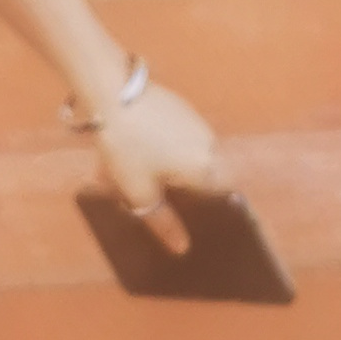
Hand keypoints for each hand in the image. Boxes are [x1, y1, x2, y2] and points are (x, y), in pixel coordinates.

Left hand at [91, 80, 225, 255]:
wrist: (113, 91)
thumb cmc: (128, 147)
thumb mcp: (139, 192)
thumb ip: (163, 222)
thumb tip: (182, 248)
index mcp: (206, 168)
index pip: (227, 195)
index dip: (215, 209)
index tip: (198, 218)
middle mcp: (210, 144)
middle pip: (210, 175)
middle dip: (190, 189)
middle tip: (165, 199)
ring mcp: (196, 122)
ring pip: (194, 154)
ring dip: (176, 167)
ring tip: (144, 176)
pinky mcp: (181, 108)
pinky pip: (183, 137)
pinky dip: (169, 149)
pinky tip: (142, 152)